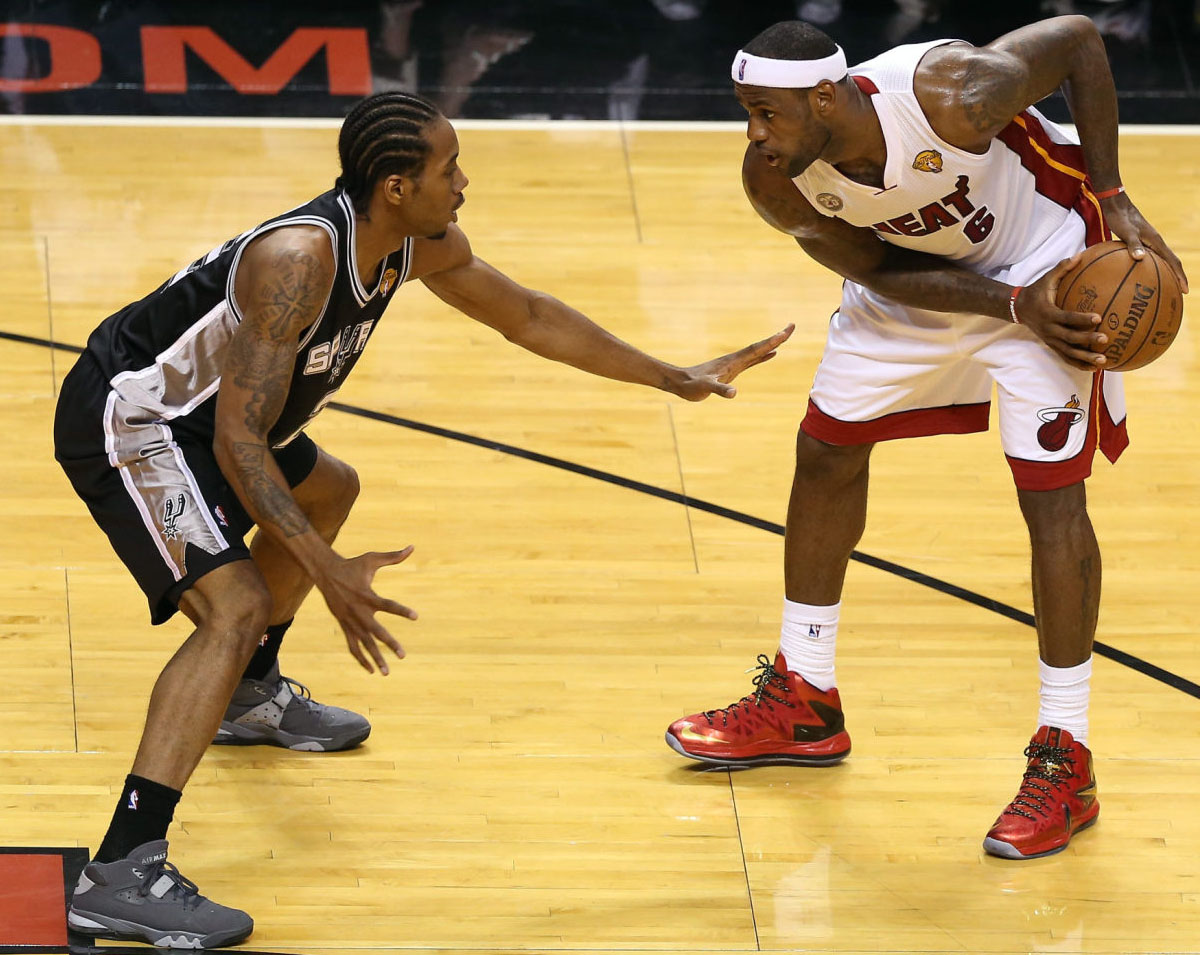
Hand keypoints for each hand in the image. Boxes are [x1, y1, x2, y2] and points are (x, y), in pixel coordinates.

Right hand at [315, 546, 417, 674]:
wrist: (325, 573)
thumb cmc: (352, 565)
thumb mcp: (372, 559)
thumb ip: (393, 556)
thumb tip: (412, 547)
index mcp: (367, 595)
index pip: (387, 605)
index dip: (401, 610)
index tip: (416, 617)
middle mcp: (358, 611)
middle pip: (376, 631)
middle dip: (389, 644)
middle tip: (402, 655)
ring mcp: (350, 621)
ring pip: (363, 643)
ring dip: (374, 658)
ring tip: (386, 672)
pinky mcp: (344, 626)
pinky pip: (352, 645)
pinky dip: (360, 658)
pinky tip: (370, 670)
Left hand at [670, 324, 794, 400]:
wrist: (681, 383)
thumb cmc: (692, 385)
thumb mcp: (707, 388)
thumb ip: (720, 390)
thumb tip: (733, 393)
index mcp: (733, 361)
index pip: (757, 349)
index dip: (772, 342)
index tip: (786, 332)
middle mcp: (736, 359)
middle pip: (761, 346)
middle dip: (777, 338)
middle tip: (792, 326)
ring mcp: (734, 364)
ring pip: (758, 352)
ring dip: (772, 345)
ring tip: (785, 338)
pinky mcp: (732, 370)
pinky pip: (752, 361)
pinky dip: (763, 357)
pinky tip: (770, 355)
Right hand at [1019, 256, 1109, 371]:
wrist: (1019, 309)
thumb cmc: (1037, 291)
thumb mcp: (1047, 278)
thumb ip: (1063, 268)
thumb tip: (1080, 255)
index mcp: (1048, 313)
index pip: (1066, 318)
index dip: (1081, 319)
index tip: (1098, 317)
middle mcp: (1049, 330)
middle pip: (1069, 338)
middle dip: (1087, 341)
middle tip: (1105, 339)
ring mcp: (1050, 340)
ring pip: (1069, 353)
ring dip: (1085, 358)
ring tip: (1103, 361)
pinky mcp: (1052, 346)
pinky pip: (1066, 358)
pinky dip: (1080, 364)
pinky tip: (1095, 369)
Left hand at [1100, 192, 1188, 292]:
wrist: (1116, 205)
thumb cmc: (1120, 218)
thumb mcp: (1126, 231)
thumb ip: (1133, 244)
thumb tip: (1140, 258)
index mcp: (1156, 242)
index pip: (1173, 262)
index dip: (1180, 277)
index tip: (1185, 290)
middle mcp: (1155, 243)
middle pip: (1170, 263)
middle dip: (1175, 278)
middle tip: (1176, 294)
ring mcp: (1148, 242)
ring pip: (1160, 261)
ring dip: (1164, 274)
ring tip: (1161, 288)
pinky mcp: (1139, 242)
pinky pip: (1148, 258)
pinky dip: (1147, 268)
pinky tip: (1137, 277)